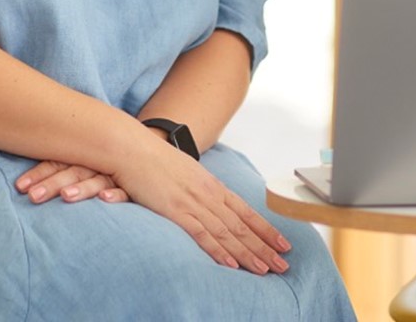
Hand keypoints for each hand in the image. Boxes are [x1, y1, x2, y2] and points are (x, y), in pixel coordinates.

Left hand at [16, 161, 128, 204]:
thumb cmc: (116, 165)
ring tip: (66, 196)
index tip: (20, 187)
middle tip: (33, 196)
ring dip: (81, 188)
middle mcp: (101, 163)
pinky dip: (115, 195)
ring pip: (96, 181)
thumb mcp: (90, 164)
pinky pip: (125, 192)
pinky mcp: (138, 188)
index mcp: (87, 156)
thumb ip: (66, 169)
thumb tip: (29, 183)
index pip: (60, 161)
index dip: (40, 173)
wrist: (157, 158)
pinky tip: (104, 200)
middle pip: (73, 171)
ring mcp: (119, 175)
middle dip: (52, 183)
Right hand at [111, 142, 292, 275]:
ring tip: (266, 268)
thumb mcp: (185, 172)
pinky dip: (218, 251)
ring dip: (248, 253)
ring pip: (227, 233)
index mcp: (212, 185)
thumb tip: (208, 200)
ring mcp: (193, 202)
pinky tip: (232, 264)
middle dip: (264, 246)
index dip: (266, 229)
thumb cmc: (154, 159)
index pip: (246, 211)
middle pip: (242, 225)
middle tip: (284, 263)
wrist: (132, 147)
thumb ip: (199, 188)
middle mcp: (208, 194)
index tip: (283, 243)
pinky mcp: (176, 210)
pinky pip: (202, 234)